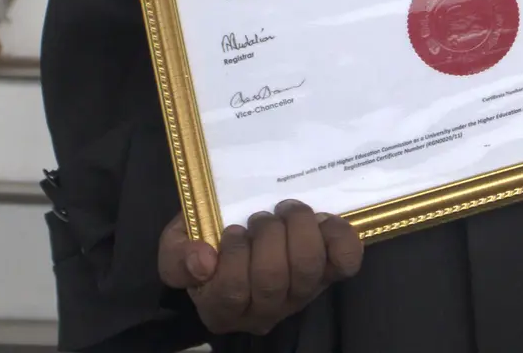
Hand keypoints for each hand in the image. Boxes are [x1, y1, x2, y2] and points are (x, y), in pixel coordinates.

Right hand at [158, 202, 363, 333]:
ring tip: (285, 212)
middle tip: (260, 217)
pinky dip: (338, 236)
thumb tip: (203, 260)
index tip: (232, 229)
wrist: (242, 229)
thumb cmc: (207, 241)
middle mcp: (265, 311)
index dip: (234, 255)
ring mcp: (301, 295)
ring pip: (308, 268)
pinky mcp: (330, 274)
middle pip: (273, 279)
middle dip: (267, 235)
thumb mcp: (177, 245)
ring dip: (298, 229)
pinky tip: (322, 220)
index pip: (232, 292)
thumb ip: (177, 257)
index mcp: (223, 309)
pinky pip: (346, 261)